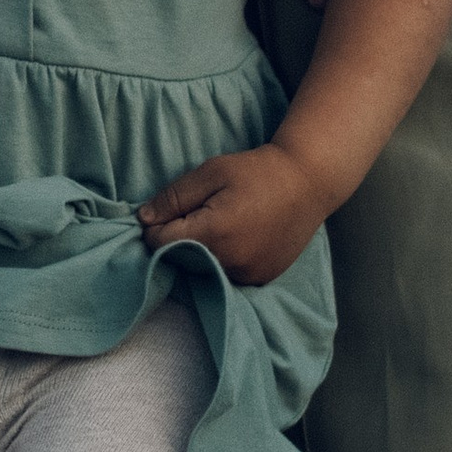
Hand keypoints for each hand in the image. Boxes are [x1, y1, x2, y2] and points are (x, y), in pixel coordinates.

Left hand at [138, 144, 327, 287]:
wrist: (308, 182)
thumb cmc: (258, 172)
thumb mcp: (211, 172)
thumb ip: (173, 197)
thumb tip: (143, 218)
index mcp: (213, 234)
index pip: (158, 243)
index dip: (157, 224)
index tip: (172, 208)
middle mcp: (229, 262)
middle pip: (178, 259)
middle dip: (179, 237)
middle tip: (202, 211)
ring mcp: (247, 275)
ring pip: (202, 269)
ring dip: (201, 251)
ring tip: (224, 222)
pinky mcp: (261, 279)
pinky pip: (227, 274)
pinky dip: (223, 259)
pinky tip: (240, 236)